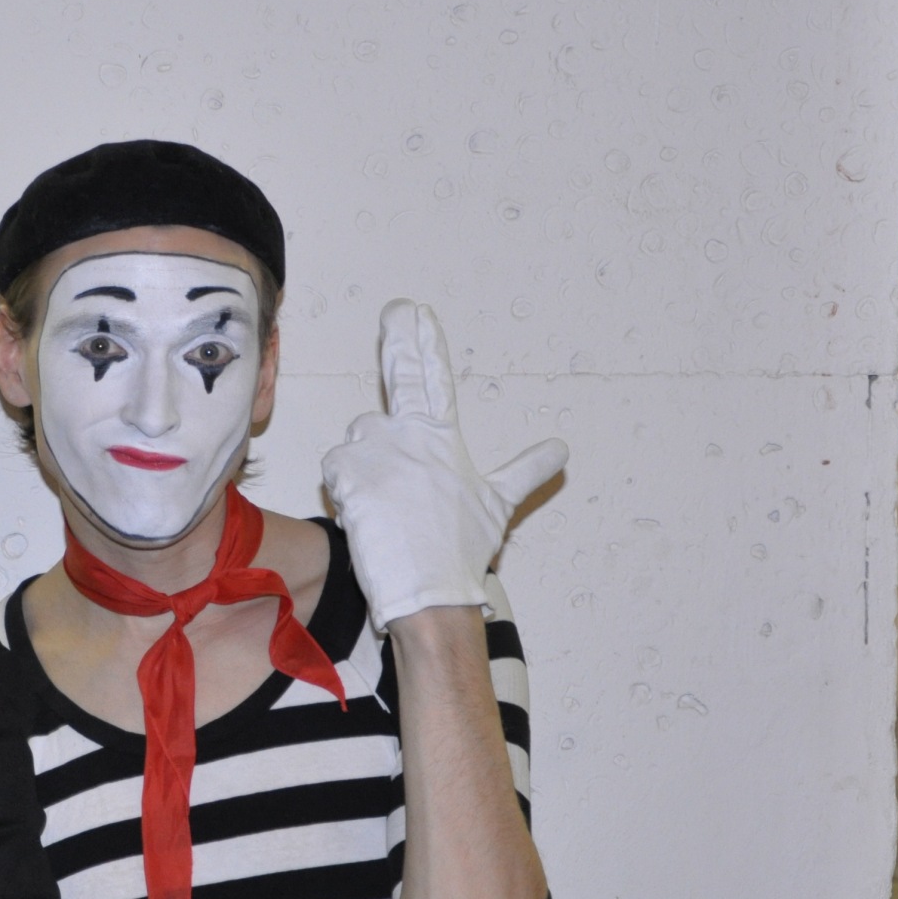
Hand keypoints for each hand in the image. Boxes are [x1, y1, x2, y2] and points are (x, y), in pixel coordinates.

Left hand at [321, 301, 567, 629]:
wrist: (428, 589)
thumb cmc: (461, 550)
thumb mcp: (499, 505)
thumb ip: (526, 470)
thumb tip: (562, 449)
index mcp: (443, 437)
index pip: (434, 378)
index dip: (426, 342)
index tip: (417, 311)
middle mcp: (409, 434)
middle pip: (396, 382)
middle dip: (399, 342)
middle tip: (396, 309)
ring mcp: (376, 451)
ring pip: (357, 440)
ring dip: (364, 461)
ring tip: (386, 502)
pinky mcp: (346, 473)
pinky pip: (335, 469)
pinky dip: (346, 488)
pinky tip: (366, 514)